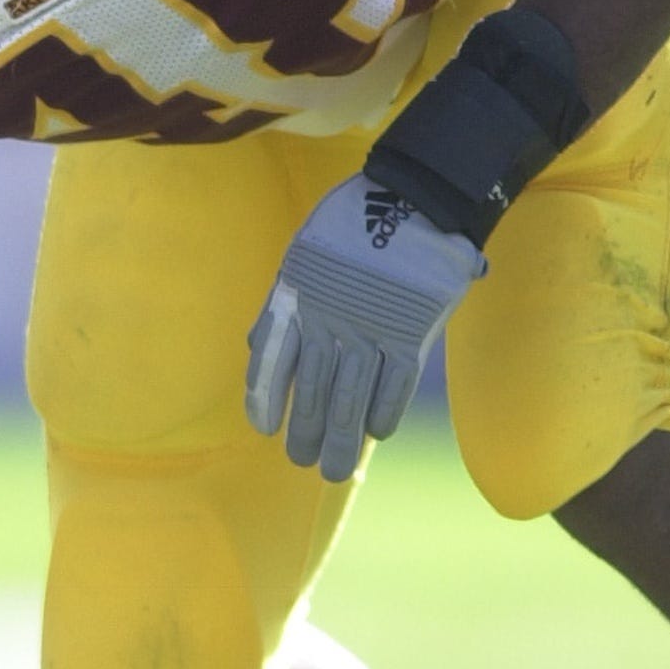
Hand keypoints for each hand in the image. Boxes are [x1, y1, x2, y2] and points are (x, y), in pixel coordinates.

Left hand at [245, 174, 484, 481]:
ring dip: (343, 439)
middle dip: (306, 432)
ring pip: (353, 397)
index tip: (264, 429)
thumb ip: (282, 304)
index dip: (266, 398)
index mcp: (297, 297)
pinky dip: (385, 411)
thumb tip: (256, 349)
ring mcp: (371, 328)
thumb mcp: (301, 256)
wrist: (413, 197)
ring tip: (335, 470)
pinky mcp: (411, 331)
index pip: (273, 360)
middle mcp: (329, 319)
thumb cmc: (351, 225)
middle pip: (315, 389)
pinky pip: (396, 384)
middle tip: (303, 462)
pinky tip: (377, 434)